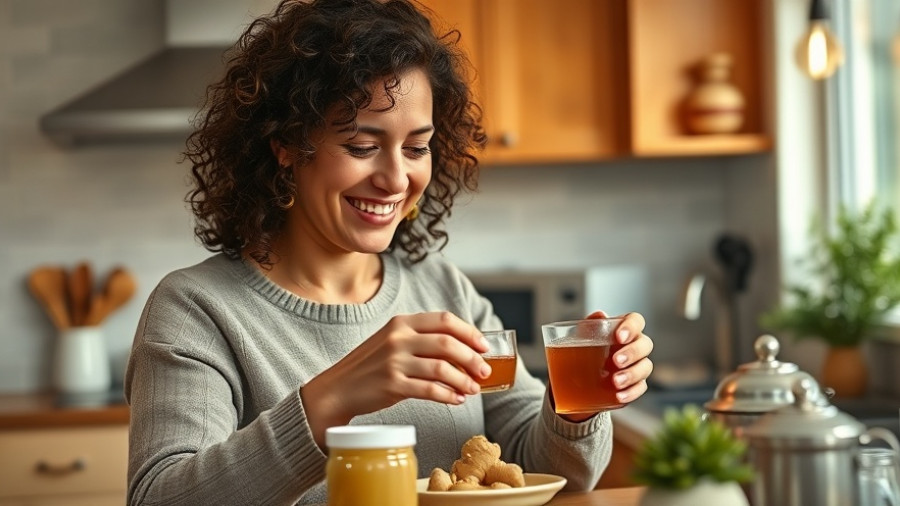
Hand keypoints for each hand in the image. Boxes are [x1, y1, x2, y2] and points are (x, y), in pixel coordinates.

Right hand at [300, 311, 489, 445]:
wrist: (338, 388)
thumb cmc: (370, 366)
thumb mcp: (392, 341)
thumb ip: (421, 339)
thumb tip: (463, 350)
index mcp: (401, 322)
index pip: (445, 320)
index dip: (469, 332)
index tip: (484, 346)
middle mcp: (398, 338)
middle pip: (448, 343)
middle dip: (473, 358)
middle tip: (485, 371)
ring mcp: (394, 361)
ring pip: (442, 368)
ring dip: (464, 380)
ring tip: (473, 389)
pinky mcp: (392, 385)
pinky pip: (430, 390)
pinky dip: (448, 396)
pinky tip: (456, 399)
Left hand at [558, 311, 653, 421]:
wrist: (577, 378)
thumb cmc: (583, 350)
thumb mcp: (582, 336)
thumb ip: (590, 325)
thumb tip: (600, 315)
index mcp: (623, 329)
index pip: (636, 321)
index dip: (631, 327)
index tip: (619, 337)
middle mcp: (635, 345)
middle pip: (645, 345)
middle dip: (632, 353)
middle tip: (616, 361)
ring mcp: (637, 365)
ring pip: (645, 367)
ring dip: (632, 374)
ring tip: (615, 382)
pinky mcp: (635, 385)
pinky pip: (640, 388)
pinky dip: (631, 392)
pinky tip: (619, 396)